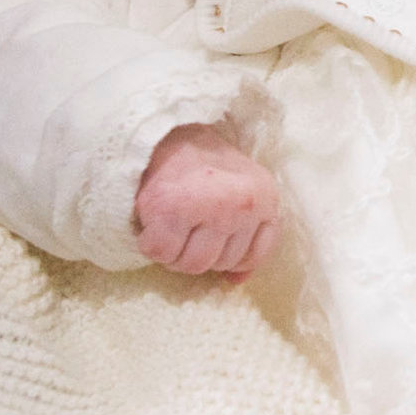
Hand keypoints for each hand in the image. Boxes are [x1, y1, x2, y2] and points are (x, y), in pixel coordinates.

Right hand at [131, 123, 279, 277]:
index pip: (252, 256)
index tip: (210, 240)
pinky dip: (150, 245)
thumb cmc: (203, 168)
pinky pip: (160, 253)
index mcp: (265, 198)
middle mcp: (243, 203)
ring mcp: (208, 206)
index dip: (227, 256)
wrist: (164, 132)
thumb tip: (237, 282)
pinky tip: (152, 224)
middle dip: (197, 252)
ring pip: (191, 265)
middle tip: (185, 226)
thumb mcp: (240, 193)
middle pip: (219, 264)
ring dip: (174, 253)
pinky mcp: (170, 208)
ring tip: (170, 226)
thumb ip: (248, 236)